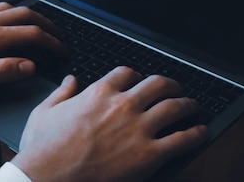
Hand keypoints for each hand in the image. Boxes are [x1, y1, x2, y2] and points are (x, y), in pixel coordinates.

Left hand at [0, 2, 65, 94]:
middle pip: (26, 15)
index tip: (61, 50)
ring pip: (11, 7)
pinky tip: (4, 16)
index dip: (51, 42)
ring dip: (29, 15)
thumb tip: (28, 66)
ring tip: (38, 25)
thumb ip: (1, 70)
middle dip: (46, 24)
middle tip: (57, 35)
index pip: (31, 34)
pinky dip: (7, 10)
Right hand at [11, 67, 208, 181]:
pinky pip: (182, 139)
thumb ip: (61, 92)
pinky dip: (195, 134)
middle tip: (175, 89)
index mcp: (98, 93)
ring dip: (188, 104)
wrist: (48, 178)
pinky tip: (200, 132)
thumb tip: (70, 80)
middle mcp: (123, 105)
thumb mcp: (44, 112)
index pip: (126, 73)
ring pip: (174, 107)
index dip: (136, 75)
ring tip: (193, 106)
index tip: (140, 80)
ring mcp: (138, 129)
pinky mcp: (149, 154)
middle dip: (170, 85)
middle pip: (157, 84)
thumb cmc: (43, 149)